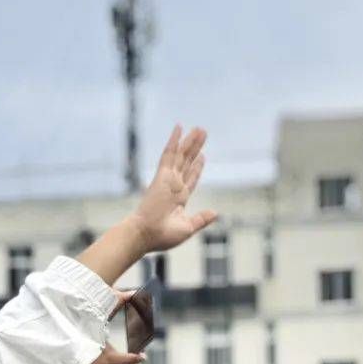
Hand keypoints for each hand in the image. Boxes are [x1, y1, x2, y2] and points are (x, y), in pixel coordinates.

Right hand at [131, 125, 214, 251]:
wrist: (147, 234)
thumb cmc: (163, 236)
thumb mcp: (188, 228)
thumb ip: (201, 219)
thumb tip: (215, 213)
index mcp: (180, 199)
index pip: (190, 178)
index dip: (197, 167)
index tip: (202, 156)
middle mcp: (174, 186)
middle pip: (187, 162)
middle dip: (195, 149)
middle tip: (203, 134)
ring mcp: (168, 179)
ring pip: (181, 155)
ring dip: (190, 141)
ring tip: (199, 129)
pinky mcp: (162, 175)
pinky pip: (169, 153)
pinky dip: (174, 140)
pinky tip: (179, 127)